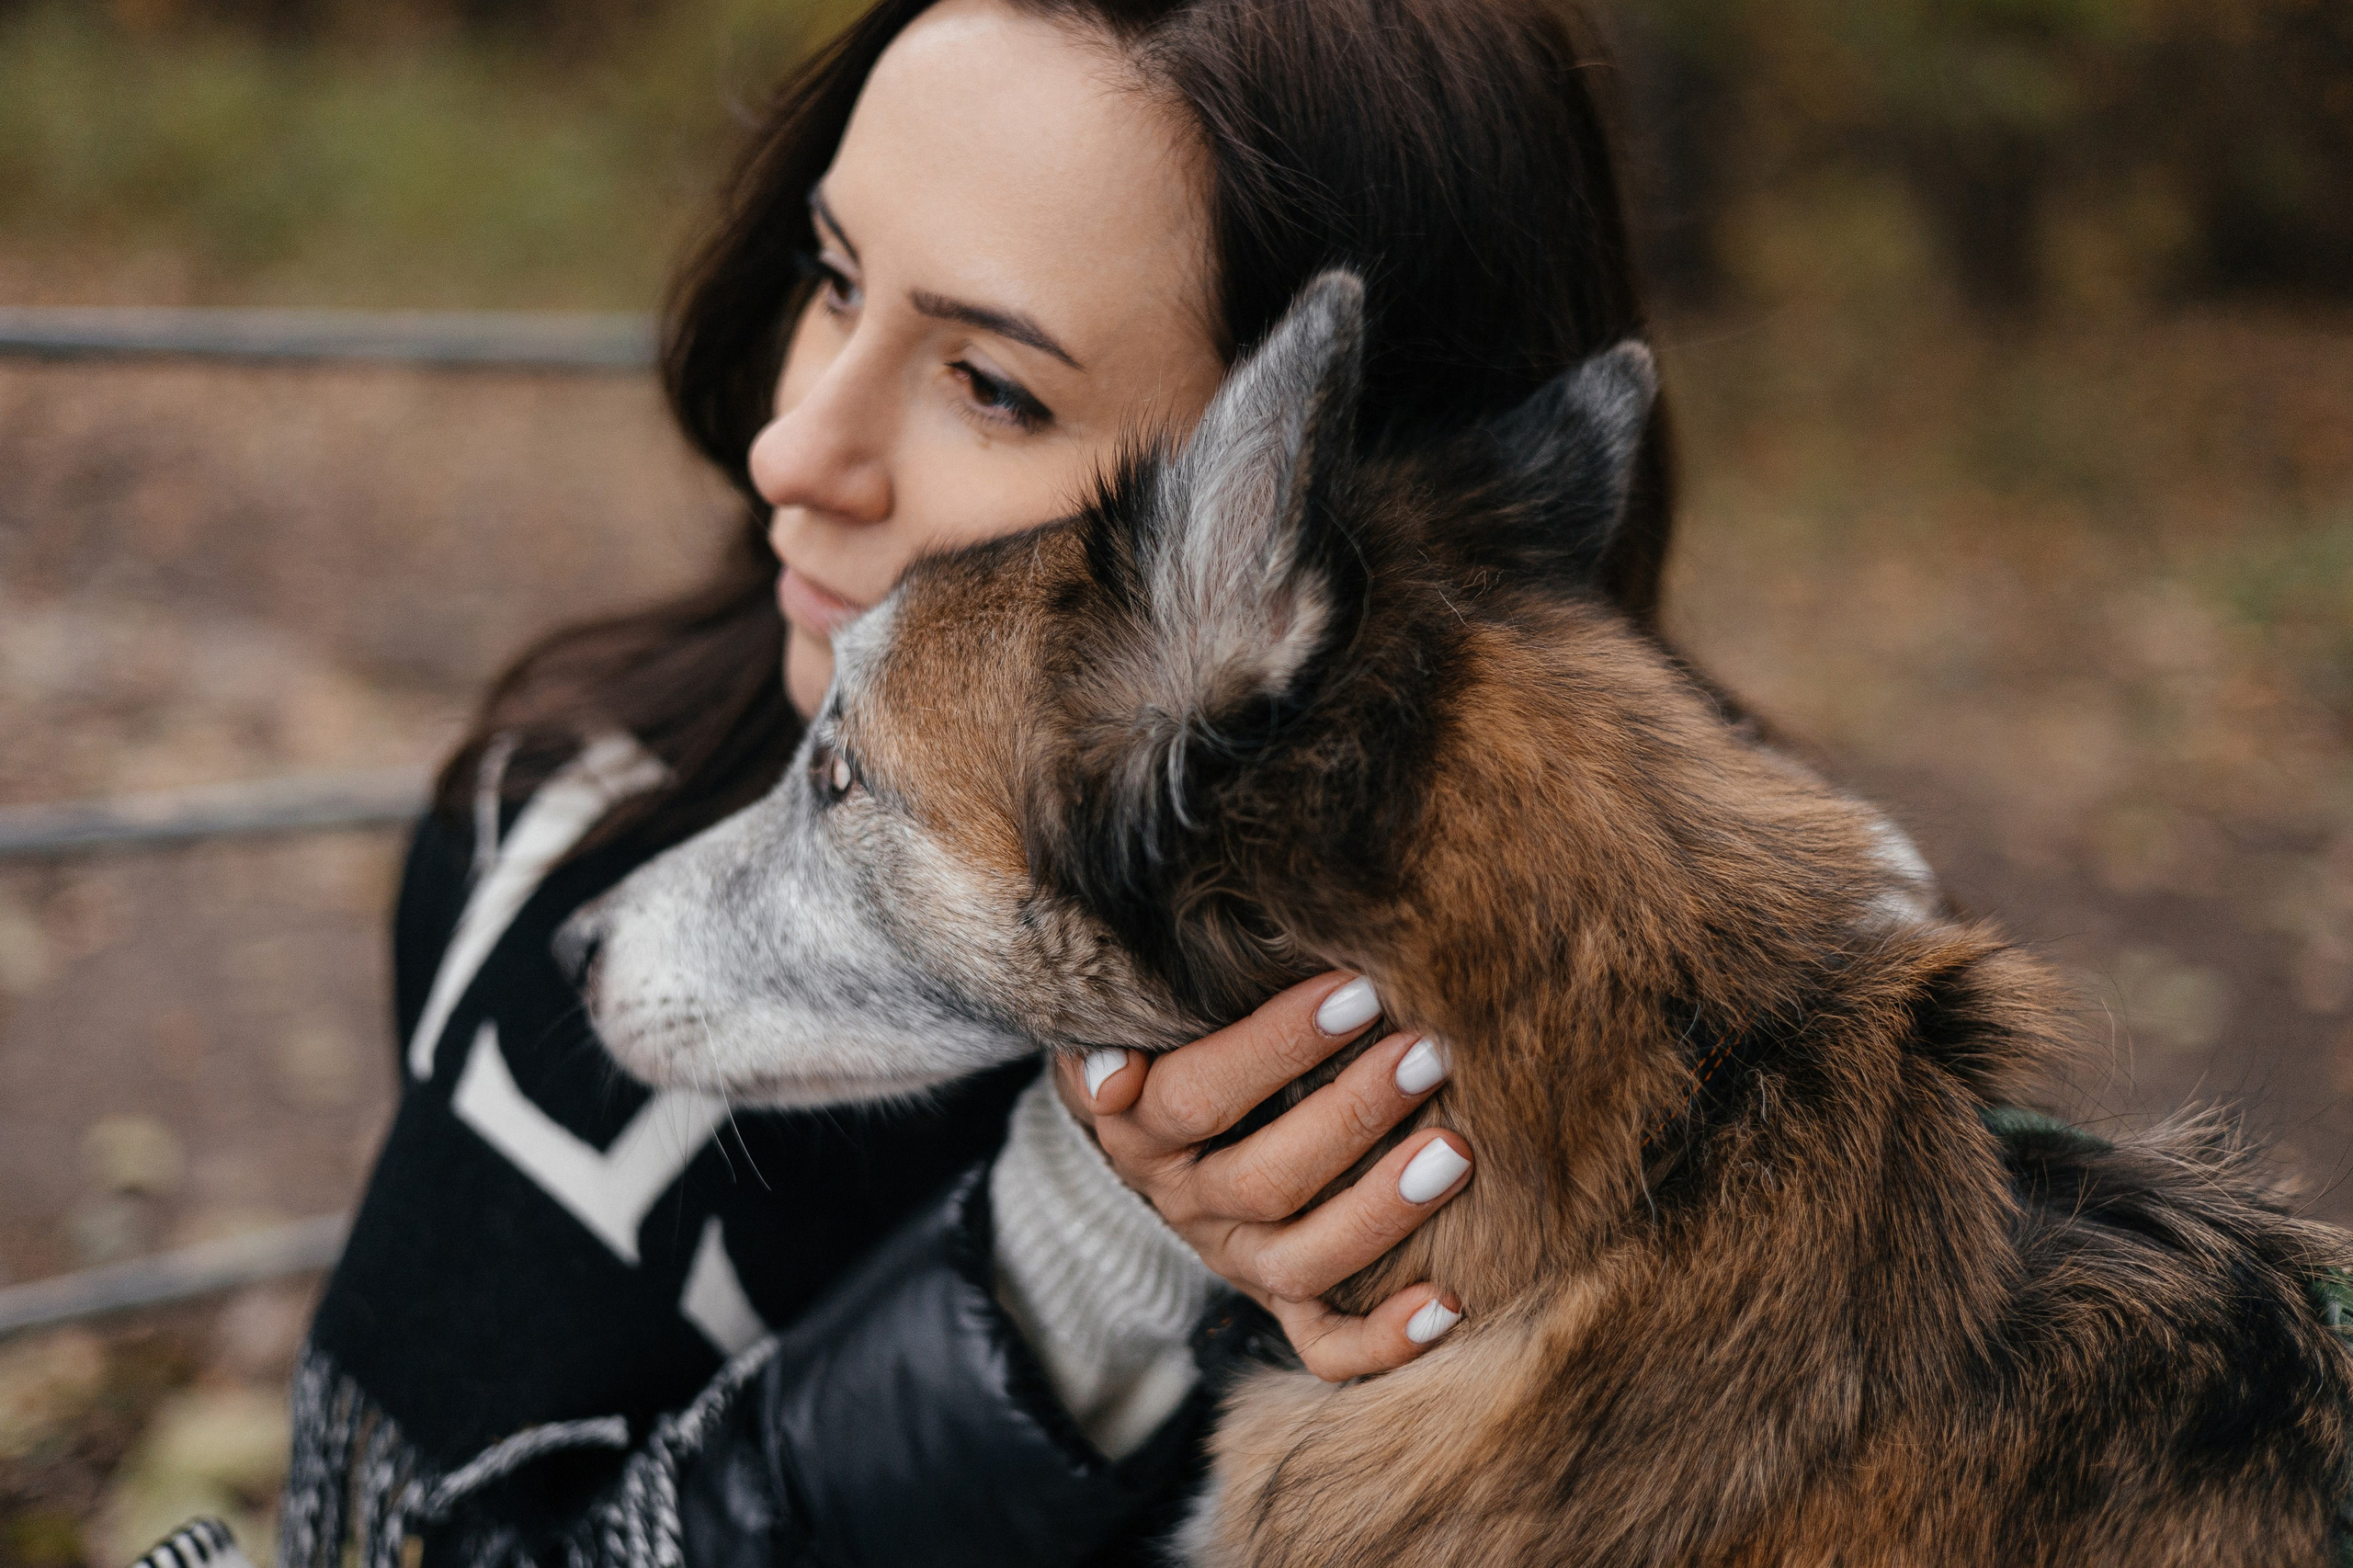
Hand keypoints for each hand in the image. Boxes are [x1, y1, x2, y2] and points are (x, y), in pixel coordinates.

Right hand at [1054, 972, 1469, 1381]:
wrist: (1157, 1125)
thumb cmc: (1164, 1043)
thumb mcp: (1118, 1026)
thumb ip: (1105, 1035)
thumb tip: (1116, 1080)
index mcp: (1141, 1132)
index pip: (1198, 1096)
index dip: (1276, 1047)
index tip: (1356, 992)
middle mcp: (1188, 1206)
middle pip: (1263, 1182)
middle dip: (1352, 1117)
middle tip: (1424, 1056)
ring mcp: (1237, 1261)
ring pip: (1301, 1263)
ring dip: (1382, 1211)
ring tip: (1456, 1152)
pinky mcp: (1279, 1302)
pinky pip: (1324, 1346)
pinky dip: (1384, 1340)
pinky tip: (1448, 1302)